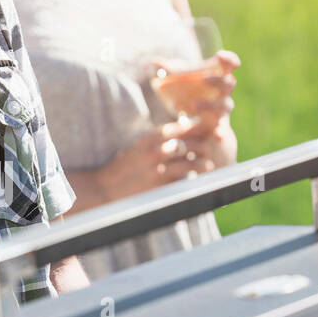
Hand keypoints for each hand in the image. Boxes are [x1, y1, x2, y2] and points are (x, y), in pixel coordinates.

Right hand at [96, 122, 214, 202]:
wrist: (105, 188)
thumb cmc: (124, 167)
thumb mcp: (139, 147)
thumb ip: (158, 140)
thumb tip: (182, 135)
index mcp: (150, 138)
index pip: (181, 128)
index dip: (197, 128)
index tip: (208, 130)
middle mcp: (155, 151)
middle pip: (190, 144)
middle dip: (204, 146)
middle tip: (212, 149)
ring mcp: (158, 169)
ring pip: (190, 163)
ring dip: (202, 164)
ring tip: (207, 165)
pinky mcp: (159, 186)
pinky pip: (182, 180)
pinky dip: (191, 179)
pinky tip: (196, 180)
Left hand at [148, 50, 239, 127]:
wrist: (176, 106)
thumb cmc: (176, 84)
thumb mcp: (168, 75)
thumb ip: (161, 69)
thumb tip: (148, 64)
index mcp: (214, 72)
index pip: (229, 62)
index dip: (228, 59)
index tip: (220, 56)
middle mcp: (221, 89)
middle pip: (228, 82)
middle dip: (218, 80)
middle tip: (204, 78)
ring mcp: (219, 106)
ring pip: (224, 105)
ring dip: (211, 104)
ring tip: (194, 105)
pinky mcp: (215, 123)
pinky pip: (222, 128)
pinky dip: (221, 132)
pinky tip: (218, 136)